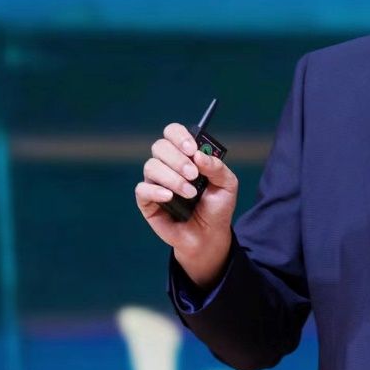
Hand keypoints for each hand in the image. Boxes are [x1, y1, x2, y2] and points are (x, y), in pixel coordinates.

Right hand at [135, 122, 238, 288]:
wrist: (210, 236)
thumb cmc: (217, 207)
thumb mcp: (227, 185)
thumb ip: (216, 167)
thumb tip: (199, 154)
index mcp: (186, 155)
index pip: (173, 133)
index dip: (179, 136)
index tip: (192, 149)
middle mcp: (168, 165)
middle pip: (160, 146)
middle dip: (177, 159)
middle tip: (193, 174)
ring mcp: (156, 182)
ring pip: (151, 166)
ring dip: (172, 178)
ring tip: (190, 193)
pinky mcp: (147, 201)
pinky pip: (142, 189)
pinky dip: (156, 191)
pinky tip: (169, 197)